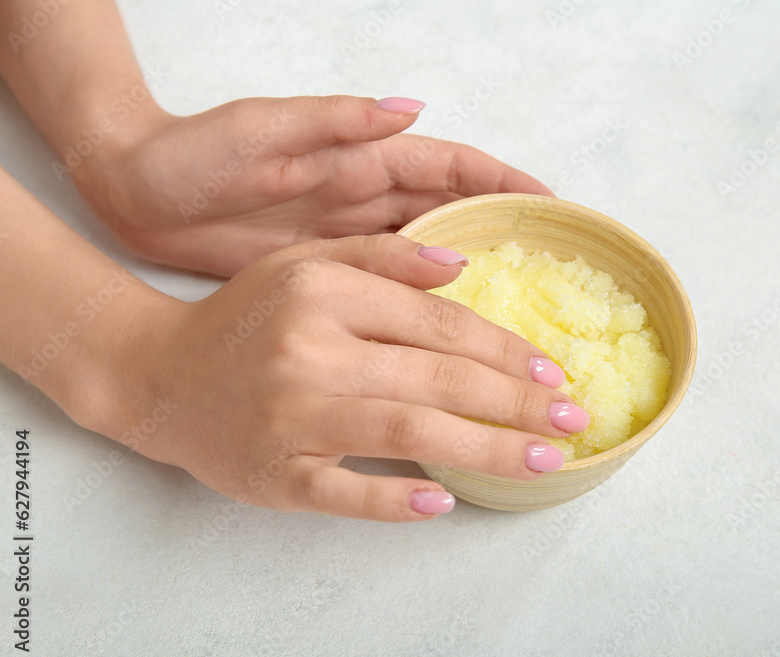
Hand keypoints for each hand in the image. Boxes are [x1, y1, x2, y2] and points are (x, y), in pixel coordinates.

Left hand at [75, 95, 553, 276]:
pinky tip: (449, 328)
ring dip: (473, 276)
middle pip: (451, 212)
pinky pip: (389, 285)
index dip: (500, 180)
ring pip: (427, 254)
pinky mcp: (325, 269)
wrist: (134, 191)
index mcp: (355, 156)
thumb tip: (409, 110)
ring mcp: (346, 234)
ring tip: (516, 309)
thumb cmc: (193, 152)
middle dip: (503, 234)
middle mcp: (362, 194)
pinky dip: (423, 301)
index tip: (549, 202)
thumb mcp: (260, 130)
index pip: (447, 164)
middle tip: (549, 272)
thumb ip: (333, 122)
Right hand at [108, 235, 585, 521]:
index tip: (551, 373)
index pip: (437, 324)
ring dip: (484, 450)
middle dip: (515, 403)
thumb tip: (462, 267)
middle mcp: (308, 352)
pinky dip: (399, 501)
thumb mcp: (306, 264)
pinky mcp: (274, 476)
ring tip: (543, 460)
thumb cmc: (245, 317)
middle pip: (435, 379)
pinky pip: (346, 493)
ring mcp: (291, 419)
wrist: (158, 374)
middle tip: (571, 420)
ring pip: (406, 435)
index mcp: (324, 293)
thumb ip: (384, 257)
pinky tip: (448, 503)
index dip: (504, 351)